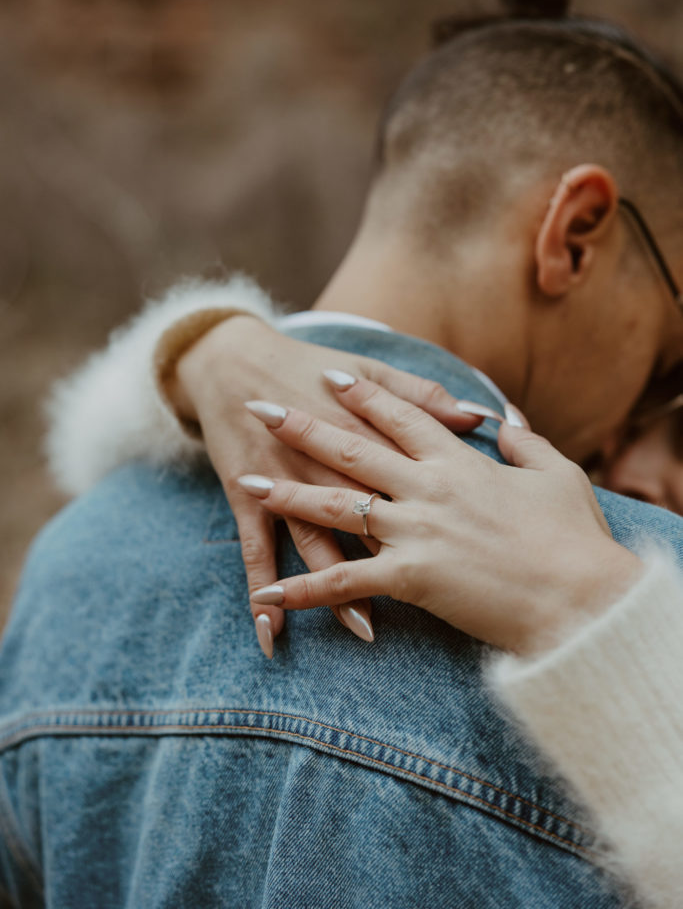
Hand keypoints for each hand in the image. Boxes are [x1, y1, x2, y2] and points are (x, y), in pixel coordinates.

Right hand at [170, 316, 490, 656]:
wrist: (233, 359)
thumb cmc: (309, 367)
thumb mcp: (369, 368)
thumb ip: (424, 396)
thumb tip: (481, 418)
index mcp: (363, 429)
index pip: (408, 472)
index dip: (442, 507)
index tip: (477, 547)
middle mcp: (324, 459)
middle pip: (365, 513)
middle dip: (395, 555)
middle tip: (435, 600)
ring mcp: (282, 480)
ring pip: (314, 541)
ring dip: (335, 586)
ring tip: (363, 626)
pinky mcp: (245, 497)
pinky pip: (254, 551)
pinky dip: (262, 590)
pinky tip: (270, 631)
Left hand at [241, 373, 644, 656]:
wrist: (583, 599)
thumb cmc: (574, 538)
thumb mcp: (556, 474)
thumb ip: (524, 439)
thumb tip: (502, 414)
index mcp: (459, 461)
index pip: (401, 415)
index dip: (362, 393)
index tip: (330, 374)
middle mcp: (428, 488)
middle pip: (351, 449)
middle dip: (302, 426)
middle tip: (261, 408)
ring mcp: (415, 531)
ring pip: (336, 506)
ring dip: (288, 494)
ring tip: (248, 480)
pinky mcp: (411, 578)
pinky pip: (345, 581)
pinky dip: (304, 588)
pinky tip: (269, 594)